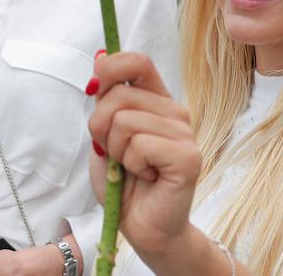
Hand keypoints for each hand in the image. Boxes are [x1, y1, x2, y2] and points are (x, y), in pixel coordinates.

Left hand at [86, 52, 200, 260]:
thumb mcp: (104, 134)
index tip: (94, 91)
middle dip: (100, 127)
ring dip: (116, 150)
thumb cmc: (123, 182)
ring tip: (132, 168)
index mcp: (156, 101)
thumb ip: (105, 99)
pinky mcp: (188, 157)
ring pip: (124, 121)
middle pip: (118, 94)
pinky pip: (140, 145)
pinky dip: (131, 165)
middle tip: (115, 153)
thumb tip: (100, 55)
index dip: (109, 68)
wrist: (143, 227)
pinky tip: (147, 177)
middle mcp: (174, 112)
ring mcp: (184, 133)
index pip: (137, 61)